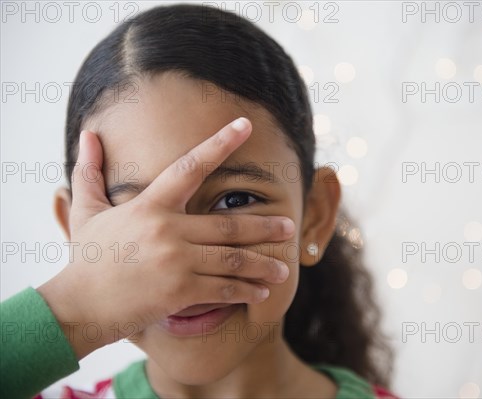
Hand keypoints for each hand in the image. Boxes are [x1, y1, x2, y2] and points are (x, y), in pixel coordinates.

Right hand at [37, 117, 293, 358]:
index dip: (220, 143)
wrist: (77, 307)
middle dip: (264, 226)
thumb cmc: (86, 259)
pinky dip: (245, 291)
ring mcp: (177, 262)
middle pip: (230, 224)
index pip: (190, 166)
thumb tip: (87, 135)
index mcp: (150, 206)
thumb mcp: (86, 212)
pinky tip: (260, 293)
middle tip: (289, 226)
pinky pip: (223, 289)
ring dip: (263, 265)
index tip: (245, 125)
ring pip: (233, 259)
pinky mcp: (180, 292)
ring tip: (283, 269)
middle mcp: (168, 230)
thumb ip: (89, 172)